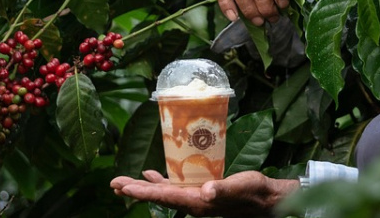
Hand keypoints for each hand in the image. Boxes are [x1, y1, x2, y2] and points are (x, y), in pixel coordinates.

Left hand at [110, 170, 298, 217]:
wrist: (266, 200)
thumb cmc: (254, 192)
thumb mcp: (240, 187)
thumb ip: (223, 190)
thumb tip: (207, 191)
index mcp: (198, 202)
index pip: (165, 197)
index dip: (143, 193)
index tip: (123, 188)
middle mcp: (192, 203)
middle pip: (158, 197)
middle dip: (135, 190)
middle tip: (113, 185)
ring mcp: (195, 198)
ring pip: (163, 193)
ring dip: (143, 187)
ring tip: (123, 184)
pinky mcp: (200, 193)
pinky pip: (174, 188)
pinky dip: (160, 182)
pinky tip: (152, 175)